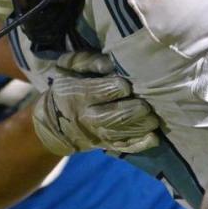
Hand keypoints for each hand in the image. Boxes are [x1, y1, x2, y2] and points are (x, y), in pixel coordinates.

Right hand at [32, 51, 159, 155]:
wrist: (53, 121)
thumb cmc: (66, 87)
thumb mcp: (68, 67)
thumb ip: (88, 61)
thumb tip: (110, 63)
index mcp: (78, 94)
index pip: (102, 92)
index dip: (119, 87)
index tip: (127, 84)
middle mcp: (88, 117)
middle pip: (114, 116)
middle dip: (134, 110)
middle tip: (146, 104)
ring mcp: (97, 134)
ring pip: (122, 133)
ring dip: (141, 126)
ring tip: (153, 118)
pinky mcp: (105, 145)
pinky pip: (124, 147)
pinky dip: (140, 144)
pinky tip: (153, 137)